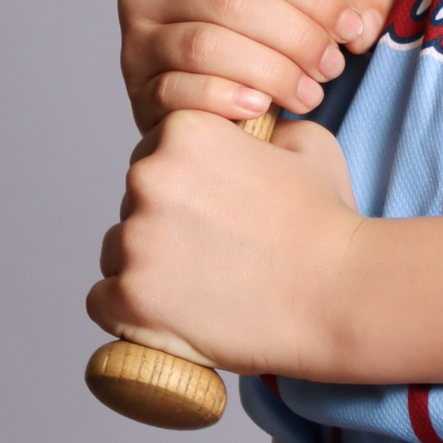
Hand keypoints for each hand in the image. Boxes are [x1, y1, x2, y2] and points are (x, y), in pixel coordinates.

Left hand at [87, 112, 362, 379]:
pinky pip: (103, 301)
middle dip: (164, 222)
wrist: (339, 293)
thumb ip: (259, 130)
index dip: (186, 180)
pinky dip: (129, 310)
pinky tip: (171, 312)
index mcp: (184, 131)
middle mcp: (148, 177)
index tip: (212, 206)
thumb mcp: (303, 143)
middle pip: (134, 201)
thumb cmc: (327, 220)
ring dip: (146, 265)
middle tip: (214, 250)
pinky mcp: (128, 299)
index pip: (156, 152)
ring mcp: (134, 240)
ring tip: (202, 285)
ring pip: (117, 250)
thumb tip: (244, 135)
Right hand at [115, 0, 396, 131]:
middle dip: (295, 35)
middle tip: (331, 67)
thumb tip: (367, 18)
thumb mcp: (315, 6)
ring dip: (270, 72)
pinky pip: (179, 92)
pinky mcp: (137, 93)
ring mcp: (135, 41)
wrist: (227, 104)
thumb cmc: (269, 39)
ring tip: (309, 93)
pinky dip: (226, 99)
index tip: (350, 27)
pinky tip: (261, 109)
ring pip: (205, 46)